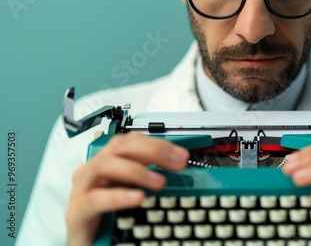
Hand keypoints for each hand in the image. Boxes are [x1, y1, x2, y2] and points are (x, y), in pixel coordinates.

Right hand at [65, 132, 189, 245]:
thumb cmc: (110, 219)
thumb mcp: (135, 195)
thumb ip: (153, 181)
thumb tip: (180, 172)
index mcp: (110, 164)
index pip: (132, 142)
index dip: (159, 144)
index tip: (182, 156)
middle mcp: (94, 172)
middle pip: (119, 147)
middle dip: (152, 151)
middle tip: (177, 164)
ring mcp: (82, 190)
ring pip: (103, 165)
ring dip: (136, 170)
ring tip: (160, 182)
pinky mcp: (76, 213)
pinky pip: (94, 200)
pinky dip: (118, 196)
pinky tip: (138, 197)